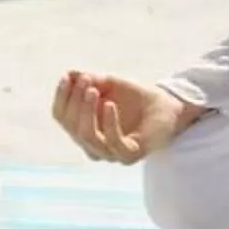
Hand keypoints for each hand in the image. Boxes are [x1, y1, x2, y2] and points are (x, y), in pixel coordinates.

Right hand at [52, 70, 205, 163]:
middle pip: (71, 126)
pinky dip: (108, 122)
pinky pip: (113, 142)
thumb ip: (91, 80)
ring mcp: (110, 153)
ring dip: (86, 110)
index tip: (67, 77)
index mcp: (83, 130)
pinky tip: (109, 104)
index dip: (61, 97)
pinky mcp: (130, 154)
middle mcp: (92, 145)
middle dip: (74, 101)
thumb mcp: (111, 84)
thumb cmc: (135, 97)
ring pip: (87, 136)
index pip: (61, 117)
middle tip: (84, 81)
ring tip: (92, 89)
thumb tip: (69, 74)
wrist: (167, 106)